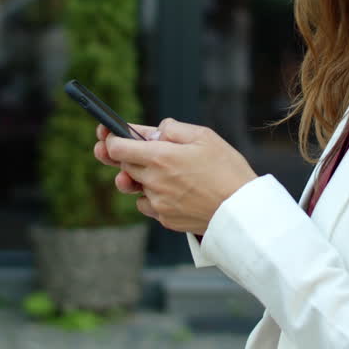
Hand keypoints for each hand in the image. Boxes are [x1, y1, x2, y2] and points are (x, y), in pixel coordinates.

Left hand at [96, 118, 257, 234]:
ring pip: (134, 186)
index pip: (118, 147)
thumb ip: (174, 129)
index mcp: (161, 157)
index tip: (107, 133)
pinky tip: (169, 191)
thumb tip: (155, 131)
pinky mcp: (165, 219)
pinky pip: (147, 205)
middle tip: (128, 148)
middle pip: (123, 165)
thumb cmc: (227, 170)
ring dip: (137, 176)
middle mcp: (154, 181)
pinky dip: (152, 196)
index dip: (110, 138)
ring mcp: (157, 202)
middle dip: (123, 155)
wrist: (240, 210)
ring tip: (153, 171)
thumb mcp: (204, 136)